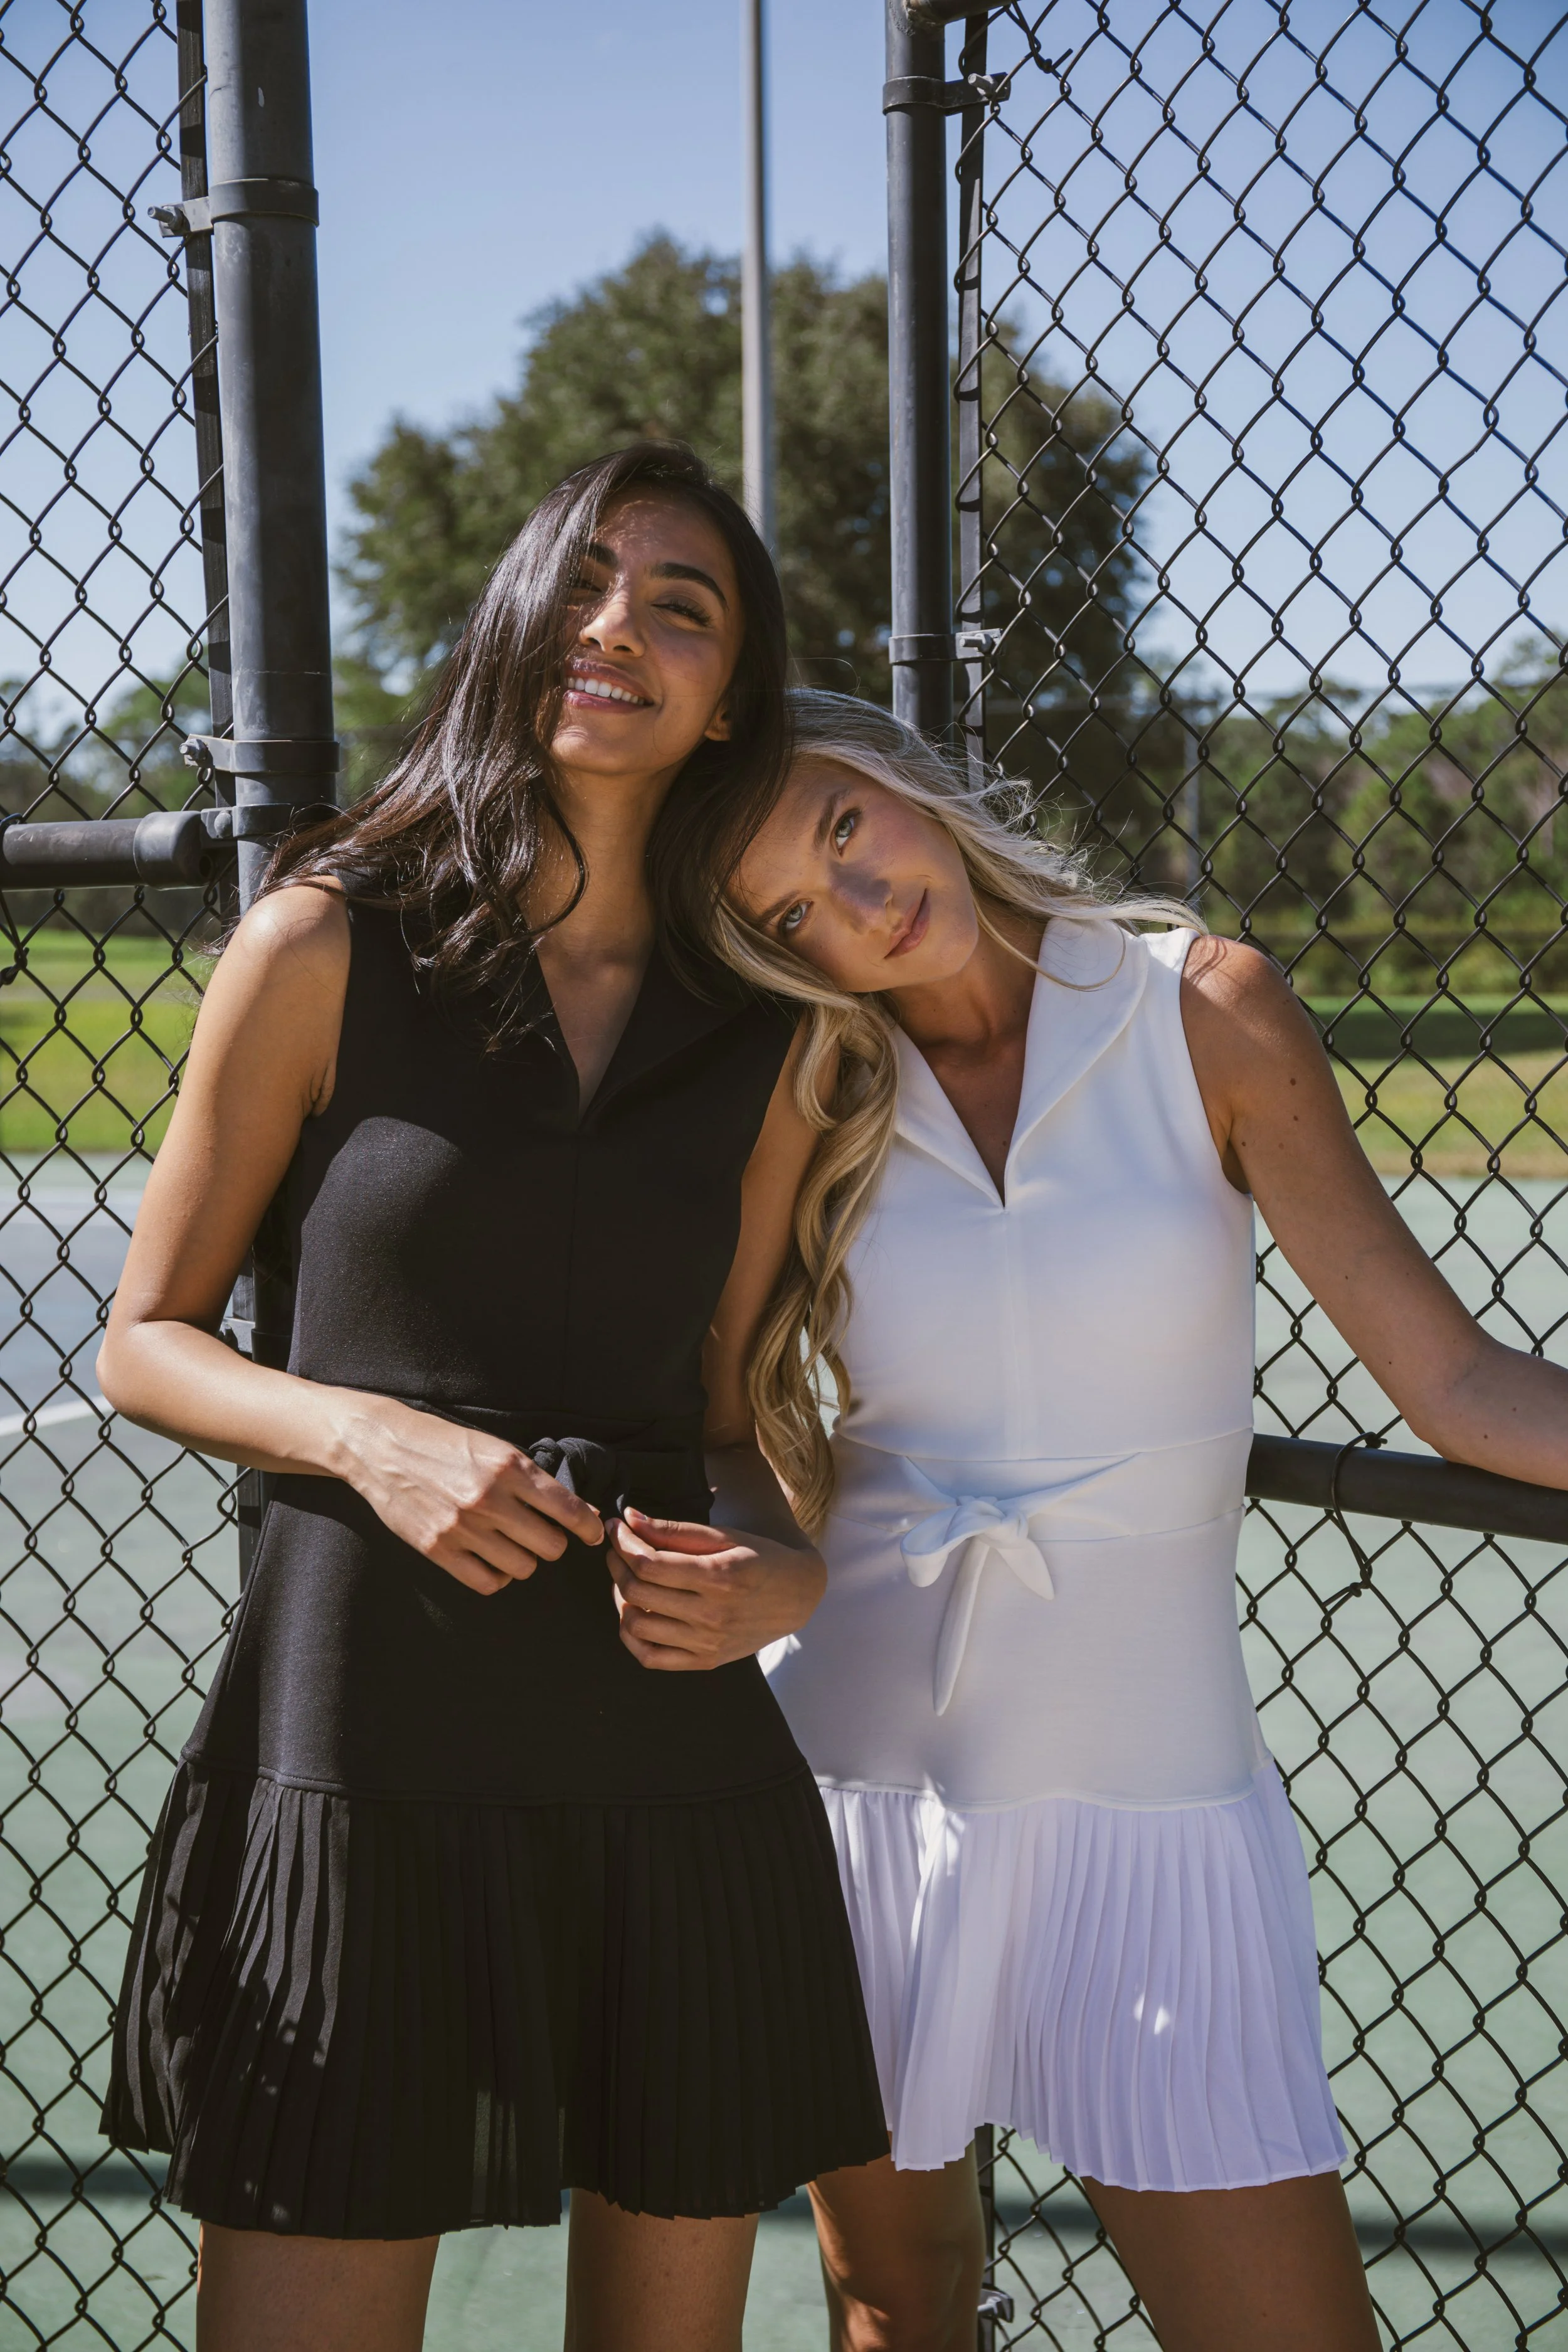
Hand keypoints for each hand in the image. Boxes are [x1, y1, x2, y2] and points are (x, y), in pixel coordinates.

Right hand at [331, 1393, 603, 1595]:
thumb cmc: (444, 1444)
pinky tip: (492, 1561)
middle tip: (540, 1533)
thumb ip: (533, 1479)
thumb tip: (581, 1511)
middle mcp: (490, 1499)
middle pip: (550, 1546)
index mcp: (509, 1468)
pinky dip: (497, 1576)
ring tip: (512, 1544)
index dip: (589, 1527)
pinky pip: (487, 1583)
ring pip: (523, 1568)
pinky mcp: (438, 1549)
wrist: (383, 1447)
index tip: (593, 1534)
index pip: (569, 1510)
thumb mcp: (494, 1449)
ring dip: (524, 1560)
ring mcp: (463, 1528)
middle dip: (553, 1543)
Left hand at [608, 1505, 826, 1669]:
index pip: (648, 1564)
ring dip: (620, 1598)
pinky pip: (650, 1658)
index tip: (615, 1528)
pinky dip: (631, 1637)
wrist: (797, 1596)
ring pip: (636, 1627)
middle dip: (616, 1565)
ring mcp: (706, 1643)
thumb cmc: (761, 1558)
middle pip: (637, 1593)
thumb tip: (630, 1519)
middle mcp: (711, 1615)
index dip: (622, 1543)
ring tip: (628, 1579)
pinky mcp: (704, 1661)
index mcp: (718, 1578)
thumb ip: (675, 1531)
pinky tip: (633, 1614)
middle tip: (618, 1549)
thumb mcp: (724, 1536)